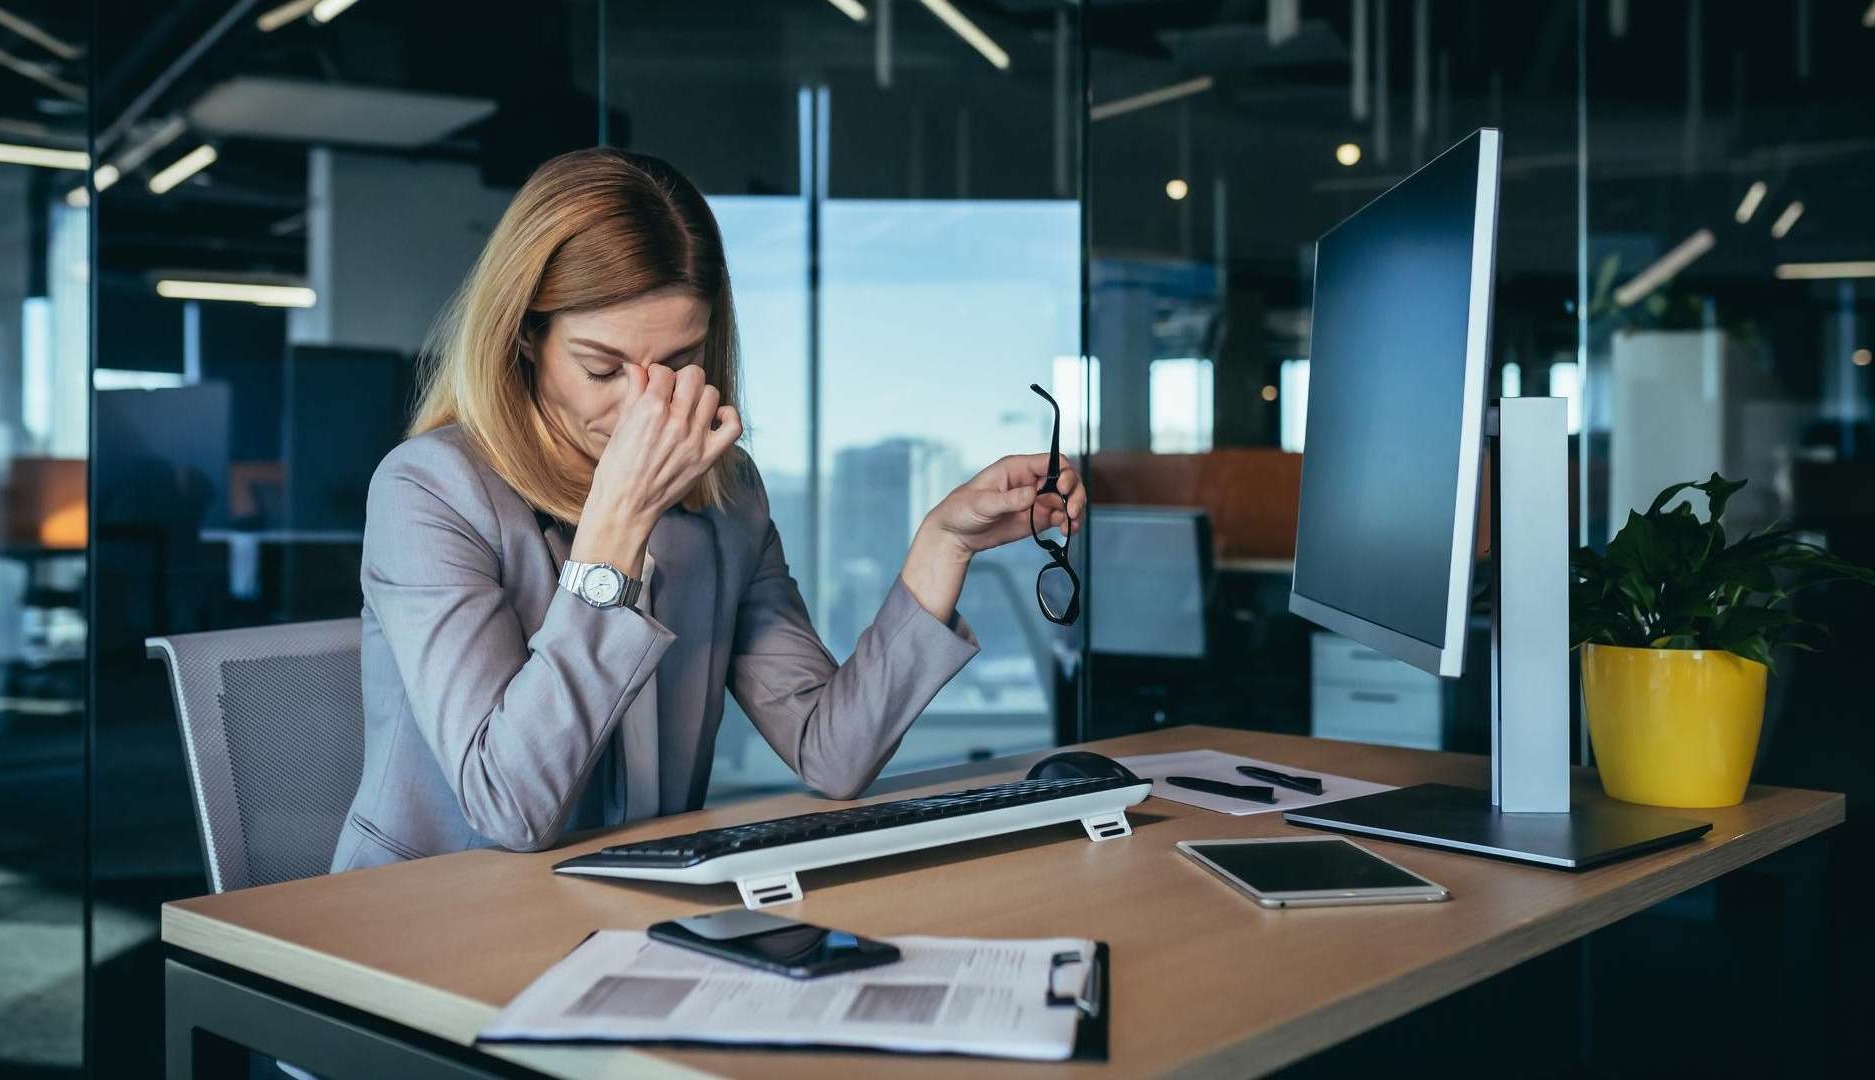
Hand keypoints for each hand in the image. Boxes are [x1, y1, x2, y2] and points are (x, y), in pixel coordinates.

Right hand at [570, 364, 741, 570]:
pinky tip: (714, 417)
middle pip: (693, 376)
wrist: (626, 505)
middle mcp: (676, 420)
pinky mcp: (708, 456)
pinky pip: (733, 426)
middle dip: (682, 379)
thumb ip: (633, 392)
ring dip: (701, 395)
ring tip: (690, 406)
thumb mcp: (620, 425)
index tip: (655, 385)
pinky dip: (728, 416)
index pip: (664, 371)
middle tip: (674, 393)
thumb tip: (636, 367)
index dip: (658, 375)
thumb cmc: (617, 468)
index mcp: (650, 409)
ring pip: (712, 394)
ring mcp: (695, 438)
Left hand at [921, 453, 1087, 559]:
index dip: (1064, 473)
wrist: (955, 534)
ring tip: (1071, 525)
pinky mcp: (1036, 518)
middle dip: (1075, 493)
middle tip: (1071, 511)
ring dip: (1075, 510)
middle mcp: (1031, 482)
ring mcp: (1035, 501)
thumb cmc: (962, 510)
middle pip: (1066, 480)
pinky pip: (1060, 518)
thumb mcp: (982, 503)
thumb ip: (1008, 499)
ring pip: (1067, 500)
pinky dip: (1068, 523)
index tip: (1064, 489)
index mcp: (1018, 469)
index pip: (1052, 462)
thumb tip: (1032, 494)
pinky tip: (1068, 531)